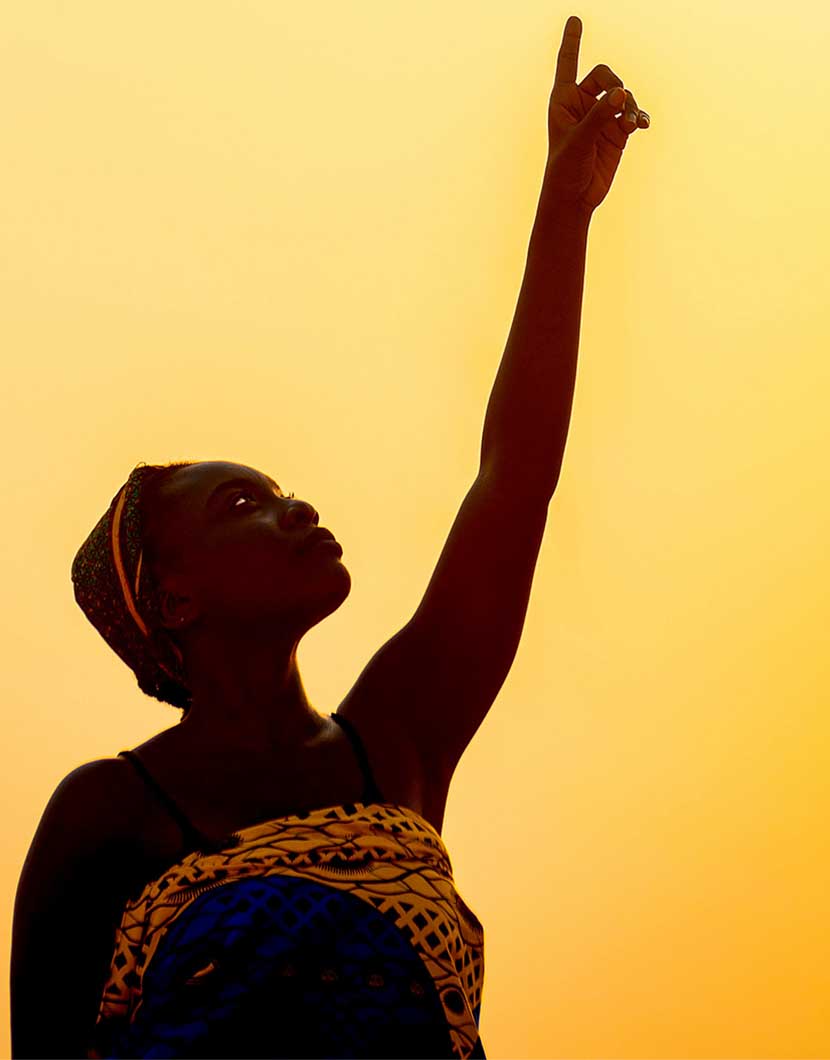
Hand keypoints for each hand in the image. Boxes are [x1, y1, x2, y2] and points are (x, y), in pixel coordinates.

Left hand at [544, 15, 649, 216]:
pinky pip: (633, 115)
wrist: (575, 197)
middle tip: (620, 101)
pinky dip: (639, 117)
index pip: (567, 64)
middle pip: (605, 76)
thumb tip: (623, 93)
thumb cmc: (565, 169)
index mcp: (563, 101)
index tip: (574, 19)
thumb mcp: (579, 141)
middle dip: (615, 86)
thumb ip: (600, 115)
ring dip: (631, 107)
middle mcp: (582, 105)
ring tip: (632, 124)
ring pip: (623, 96)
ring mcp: (601, 118)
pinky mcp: (617, 132)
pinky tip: (643, 125)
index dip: (572, 42)